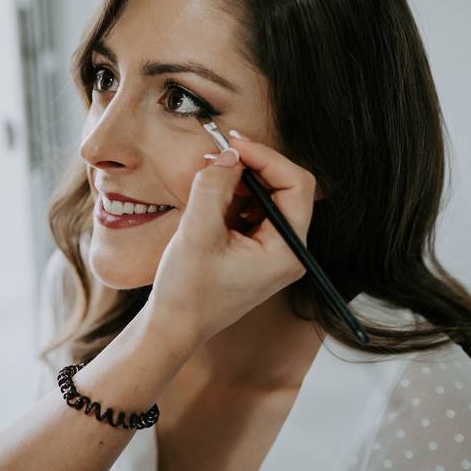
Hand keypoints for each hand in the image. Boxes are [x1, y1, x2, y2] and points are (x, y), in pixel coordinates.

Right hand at [147, 136, 316, 343]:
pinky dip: (234, 195)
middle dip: (253, 166)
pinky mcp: (256, 249)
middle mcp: (288, 250)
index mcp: (286, 251)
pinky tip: (211, 195)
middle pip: (286, 188)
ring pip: (269, 196)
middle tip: (220, 152)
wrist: (174, 326)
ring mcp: (274, 250)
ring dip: (242, 179)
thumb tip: (228, 154)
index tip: (234, 145)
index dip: (267, 158)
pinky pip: (254, 210)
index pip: (296, 186)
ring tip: (211, 173)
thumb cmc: (187, 291)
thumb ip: (213, 188)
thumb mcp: (196, 234)